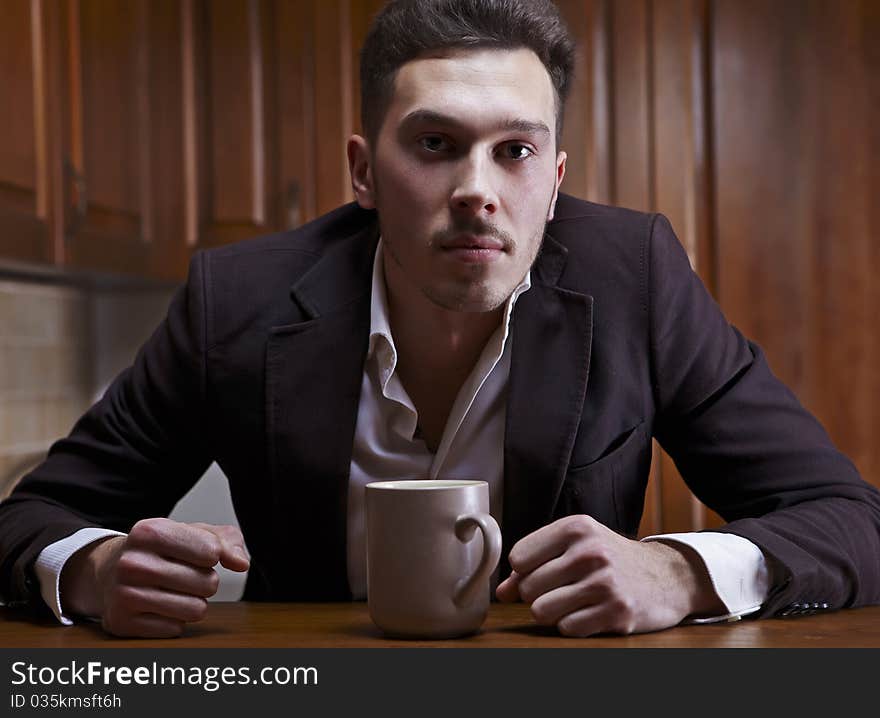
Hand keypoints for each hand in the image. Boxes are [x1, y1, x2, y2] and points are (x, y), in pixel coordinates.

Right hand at [60, 518, 249, 637]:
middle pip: (208, 583)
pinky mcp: (121, 623)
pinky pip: (176, 628)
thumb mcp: (192, 532)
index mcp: (150, 531)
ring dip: (194, 602)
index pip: (211, 551)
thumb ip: (226, 541)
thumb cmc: (160, 549)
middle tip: (184, 574)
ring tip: (174, 590)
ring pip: (196, 609)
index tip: (201, 553)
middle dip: (205, 580)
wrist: (107, 570)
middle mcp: (132, 562)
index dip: (214, 555)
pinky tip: (157, 605)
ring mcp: (123, 594)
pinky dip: (174, 619)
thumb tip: (241, 563)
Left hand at [495, 514, 723, 636]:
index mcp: (577, 528)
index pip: (519, 557)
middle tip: (561, 589)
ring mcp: (605, 582)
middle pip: (528, 587)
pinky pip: (568, 629)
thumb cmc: (611, 558)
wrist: (667, 576)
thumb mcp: (575, 546)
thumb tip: (501, 592)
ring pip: (542, 611)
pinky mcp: (618, 612)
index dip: (523, 571)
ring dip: (553, 613)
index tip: (540, 571)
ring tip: (574, 602)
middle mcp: (591, 552)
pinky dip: (574, 625)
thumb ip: (535, 564)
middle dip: (537, 595)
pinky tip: (591, 613)